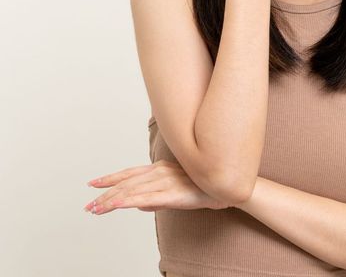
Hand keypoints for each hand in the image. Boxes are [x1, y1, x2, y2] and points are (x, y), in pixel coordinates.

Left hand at [83, 159, 230, 214]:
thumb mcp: (175, 192)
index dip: (110, 178)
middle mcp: (160, 171)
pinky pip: (145, 197)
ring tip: (95, 209)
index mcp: (160, 168)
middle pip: (126, 182)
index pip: (129, 173)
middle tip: (88, 206)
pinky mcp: (171, 192)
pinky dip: (127, 200)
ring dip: (111, 199)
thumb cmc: (203, 188)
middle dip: (105, 194)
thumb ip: (155, 197)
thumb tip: (138, 204)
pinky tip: (116, 205)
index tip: (93, 183)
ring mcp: (165, 181)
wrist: (225, 188)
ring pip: (131, 190)